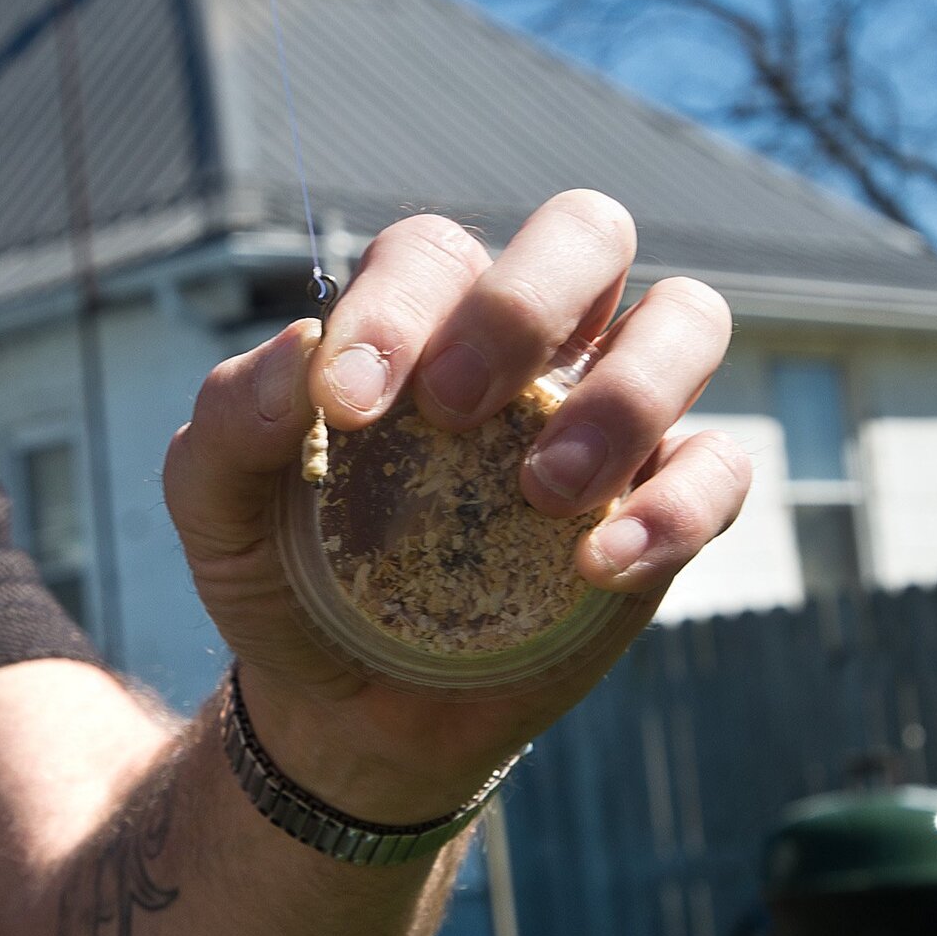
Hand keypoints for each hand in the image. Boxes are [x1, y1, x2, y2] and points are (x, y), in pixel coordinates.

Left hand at [162, 191, 751, 825]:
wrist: (344, 703)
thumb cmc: (285, 571)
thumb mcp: (215, 506)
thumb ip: (233, 419)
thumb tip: (302, 349)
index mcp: (420, 318)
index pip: (432, 253)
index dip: (397, 307)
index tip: (350, 406)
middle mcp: (530, 344)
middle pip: (587, 232)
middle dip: (526, 302)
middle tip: (453, 408)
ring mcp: (608, 417)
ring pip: (690, 319)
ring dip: (626, 393)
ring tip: (539, 491)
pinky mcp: (664, 505)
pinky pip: (721, 465)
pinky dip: (673, 506)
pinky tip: (593, 566)